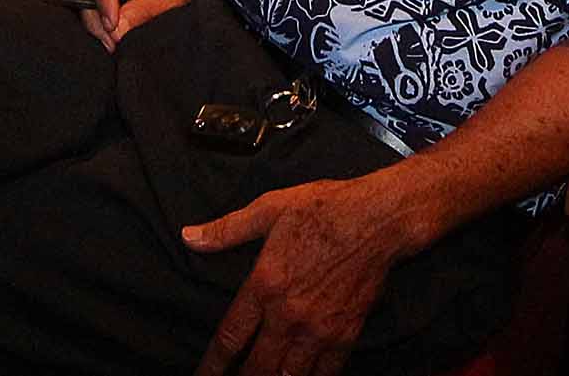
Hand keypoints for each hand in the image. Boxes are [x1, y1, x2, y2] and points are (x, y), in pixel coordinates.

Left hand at [186, 178, 421, 375]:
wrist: (378, 218)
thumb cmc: (324, 208)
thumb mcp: (270, 209)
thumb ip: (227, 230)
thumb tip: (189, 237)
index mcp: (265, 284)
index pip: (230, 337)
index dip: (212, 364)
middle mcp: (289, 314)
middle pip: (257, 367)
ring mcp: (319, 329)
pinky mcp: (346, 334)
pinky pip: (325, 373)